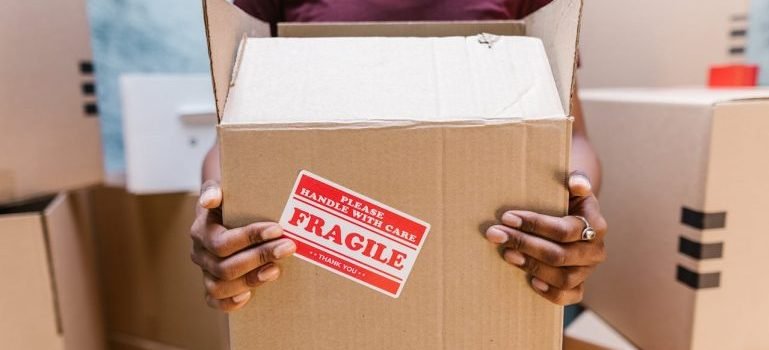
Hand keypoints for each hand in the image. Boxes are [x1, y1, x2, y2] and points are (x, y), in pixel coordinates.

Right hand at [190, 180, 296, 311]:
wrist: (225, 209)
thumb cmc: (229, 198)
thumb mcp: (222, 188)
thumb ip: (215, 190)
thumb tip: (210, 199)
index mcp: (201, 231)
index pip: (223, 242)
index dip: (250, 237)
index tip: (277, 229)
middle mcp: (200, 254)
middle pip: (225, 267)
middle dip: (259, 257)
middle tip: (288, 247)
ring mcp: (206, 271)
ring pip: (219, 287)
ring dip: (250, 280)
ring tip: (276, 270)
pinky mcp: (213, 284)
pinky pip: (214, 301)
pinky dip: (230, 303)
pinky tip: (249, 296)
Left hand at [484, 172, 606, 304]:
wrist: (574, 216)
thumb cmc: (567, 199)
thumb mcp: (572, 186)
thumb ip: (575, 181)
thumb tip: (576, 183)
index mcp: (596, 225)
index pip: (564, 230)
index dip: (535, 224)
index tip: (507, 217)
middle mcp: (595, 250)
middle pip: (559, 255)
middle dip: (525, 244)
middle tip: (497, 235)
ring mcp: (588, 270)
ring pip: (563, 277)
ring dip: (532, 266)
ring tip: (508, 254)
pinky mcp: (580, 285)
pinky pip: (569, 296)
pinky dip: (551, 293)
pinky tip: (531, 282)